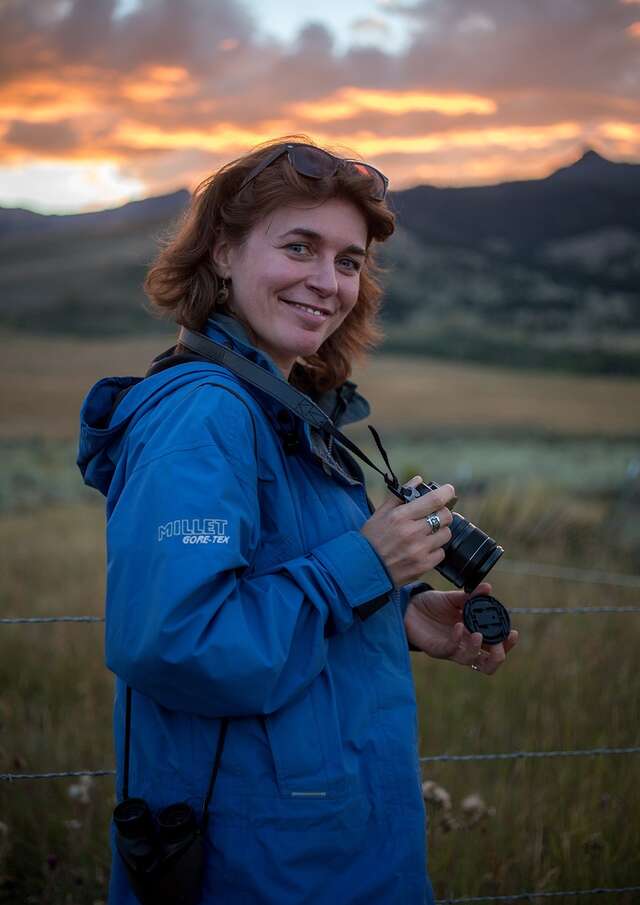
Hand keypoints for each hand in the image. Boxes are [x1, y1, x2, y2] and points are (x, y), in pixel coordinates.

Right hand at [361, 476, 455, 586]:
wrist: (365, 569)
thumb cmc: (371, 539)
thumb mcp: (380, 513)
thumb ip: (400, 495)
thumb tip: (418, 480)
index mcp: (401, 516)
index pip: (433, 500)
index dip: (446, 492)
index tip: (448, 490)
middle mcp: (412, 532)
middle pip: (445, 516)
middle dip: (442, 513)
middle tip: (435, 515)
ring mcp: (419, 550)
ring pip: (446, 534)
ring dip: (440, 532)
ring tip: (427, 534)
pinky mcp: (423, 566)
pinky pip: (441, 553)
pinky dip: (435, 550)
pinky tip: (423, 549)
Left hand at [404, 581, 518, 673]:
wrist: (409, 606)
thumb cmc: (432, 605)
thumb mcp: (453, 598)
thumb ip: (471, 596)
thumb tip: (488, 587)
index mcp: (473, 633)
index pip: (496, 646)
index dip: (507, 644)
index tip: (513, 633)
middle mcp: (465, 645)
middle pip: (488, 663)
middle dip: (498, 656)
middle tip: (500, 644)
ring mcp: (452, 649)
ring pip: (471, 661)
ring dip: (477, 649)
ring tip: (479, 635)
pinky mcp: (437, 649)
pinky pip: (450, 649)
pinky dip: (457, 639)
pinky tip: (459, 626)